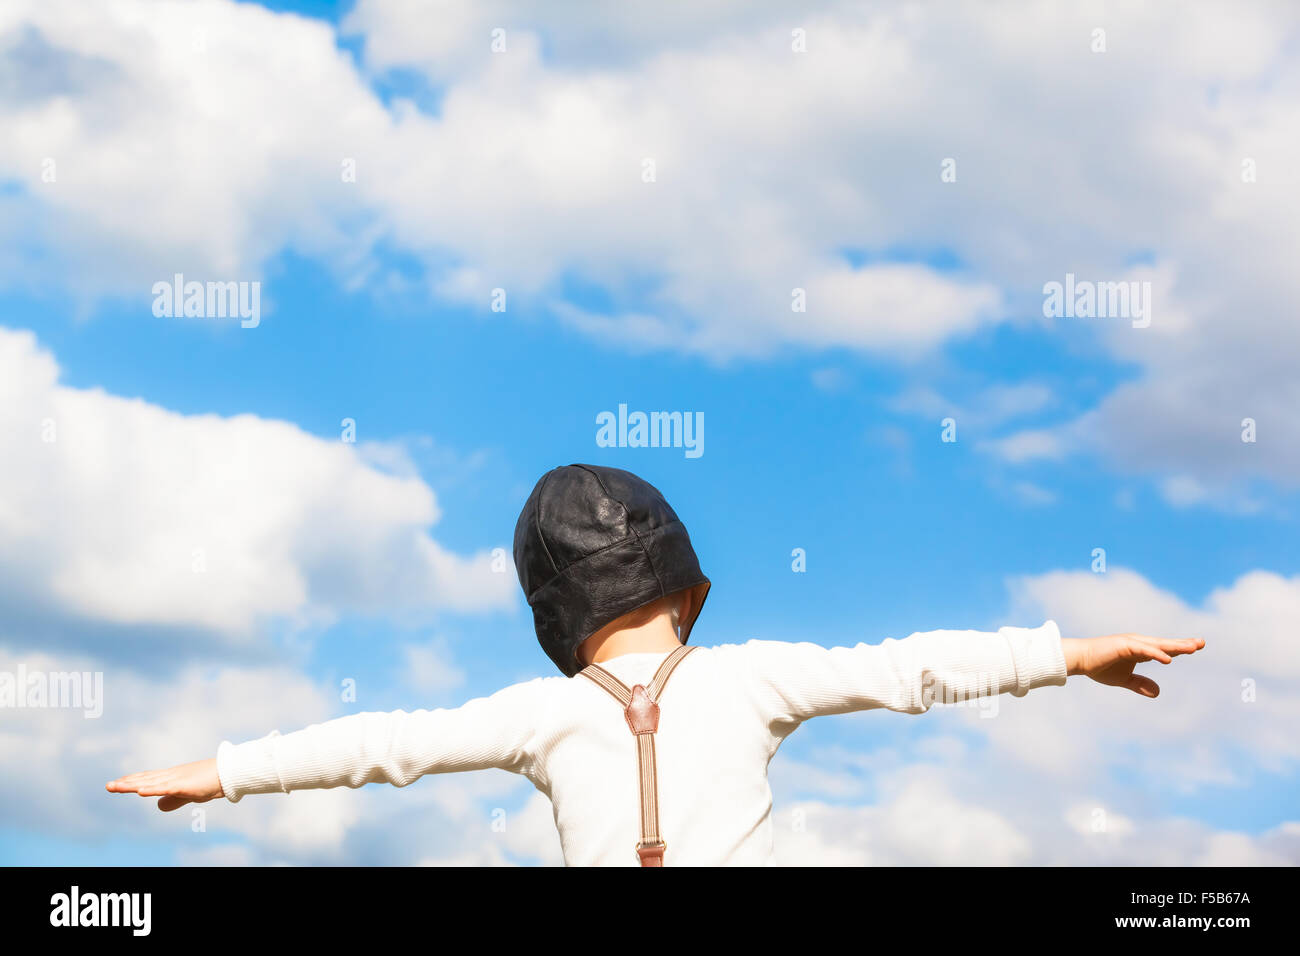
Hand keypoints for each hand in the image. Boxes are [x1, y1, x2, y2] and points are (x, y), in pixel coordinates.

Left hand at [106, 758, 223, 811]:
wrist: (228, 772)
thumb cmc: (211, 782)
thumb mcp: (189, 794)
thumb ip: (174, 800)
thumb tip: (158, 806)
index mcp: (172, 777)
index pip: (148, 778)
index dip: (132, 780)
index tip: (117, 782)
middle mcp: (171, 776)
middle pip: (145, 779)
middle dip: (126, 783)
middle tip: (108, 786)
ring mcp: (176, 779)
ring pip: (150, 783)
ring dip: (132, 785)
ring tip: (116, 786)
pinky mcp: (184, 785)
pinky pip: (165, 788)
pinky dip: (151, 789)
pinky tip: (139, 791)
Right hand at [1061, 634, 1204, 697]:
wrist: (1080, 660)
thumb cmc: (1099, 667)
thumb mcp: (1123, 679)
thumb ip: (1140, 684)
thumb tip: (1158, 693)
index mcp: (1139, 649)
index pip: (1164, 648)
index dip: (1179, 648)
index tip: (1196, 648)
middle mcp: (1138, 643)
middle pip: (1165, 644)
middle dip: (1183, 644)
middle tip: (1201, 643)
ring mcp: (1132, 642)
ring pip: (1158, 645)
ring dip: (1175, 646)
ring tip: (1192, 648)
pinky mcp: (1124, 645)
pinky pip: (1144, 650)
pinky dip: (1156, 654)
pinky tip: (1168, 659)